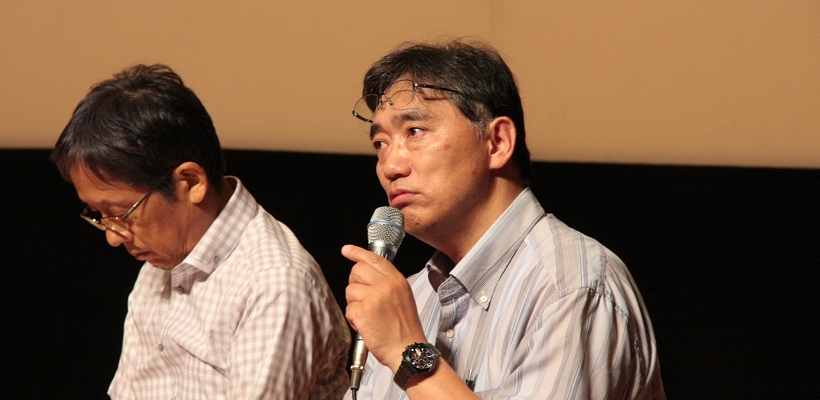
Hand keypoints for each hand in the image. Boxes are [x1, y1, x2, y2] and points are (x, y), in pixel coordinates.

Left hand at [343, 244, 427, 372]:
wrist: (408, 349)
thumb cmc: (404, 327)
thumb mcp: (403, 297)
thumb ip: (387, 283)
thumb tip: (366, 274)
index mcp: (397, 280)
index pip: (374, 259)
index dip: (357, 253)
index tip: (347, 250)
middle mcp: (386, 285)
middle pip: (357, 270)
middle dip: (355, 283)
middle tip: (363, 298)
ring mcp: (374, 297)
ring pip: (350, 290)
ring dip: (355, 304)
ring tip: (369, 315)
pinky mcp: (363, 311)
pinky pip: (348, 308)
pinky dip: (353, 319)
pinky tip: (366, 325)